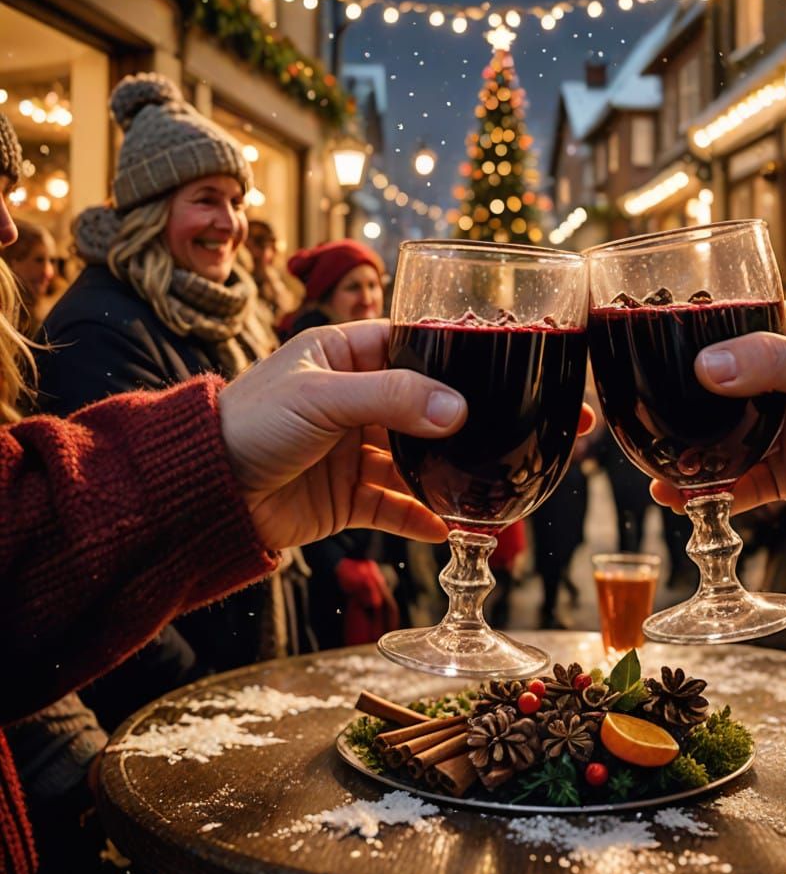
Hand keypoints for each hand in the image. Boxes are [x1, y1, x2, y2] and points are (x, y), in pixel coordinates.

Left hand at [219, 320, 466, 549]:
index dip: (442, 358)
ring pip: (411, 461)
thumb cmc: (250, 422)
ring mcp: (351, 450)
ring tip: (476, 488)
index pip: (404, 347)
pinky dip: (418, 516)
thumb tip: (457, 409)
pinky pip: (393, 505)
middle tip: (491, 435)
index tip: (483, 371)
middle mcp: (352, 400)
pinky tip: (445, 526)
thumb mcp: (323, 396)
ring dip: (440, 476)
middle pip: (417, 408)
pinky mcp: (347, 495)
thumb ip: (392, 397)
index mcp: (341, 356)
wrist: (207, 490)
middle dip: (450, 424)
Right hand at [650, 303, 785, 517]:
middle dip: (670, 407)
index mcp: (778, 337)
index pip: (718, 331)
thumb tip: (704, 367)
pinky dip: (703, 494)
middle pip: (704, 392)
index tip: (643, 355)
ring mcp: (767, 429)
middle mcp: (765, 382)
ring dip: (681, 455)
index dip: (680, 342)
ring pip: (711, 441)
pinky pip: (729, 483)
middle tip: (636, 417)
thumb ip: (770, 362)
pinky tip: (677, 499)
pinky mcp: (774, 472)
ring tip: (652, 467)